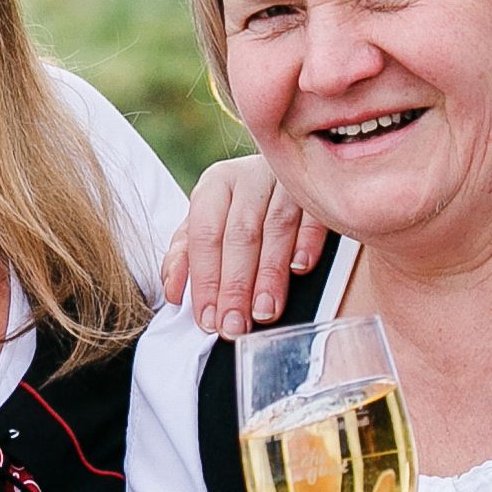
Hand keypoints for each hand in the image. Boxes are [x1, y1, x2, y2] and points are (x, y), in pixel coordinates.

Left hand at [162, 158, 327, 337]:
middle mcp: (249, 179)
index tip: (208, 318)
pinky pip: (313, 215)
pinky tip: (300, 269)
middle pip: (240, 236)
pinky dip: (307, 243)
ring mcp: (286, 181)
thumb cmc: (240, 206)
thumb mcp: (207, 223)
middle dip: (236, 286)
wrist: (289, 167)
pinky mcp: (318, 188)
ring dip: (270, 275)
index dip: (205, 280)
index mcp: (216, 185)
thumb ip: (185, 256)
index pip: (205, 236)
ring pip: (276, 229)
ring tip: (264, 312)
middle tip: (235, 324)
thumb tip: (174, 293)